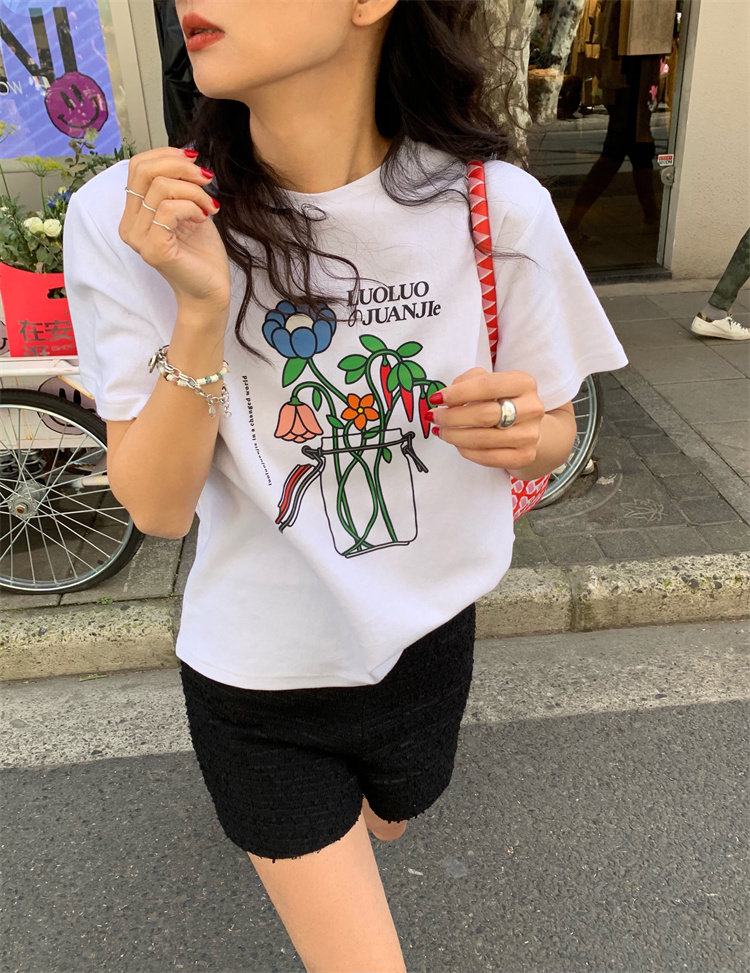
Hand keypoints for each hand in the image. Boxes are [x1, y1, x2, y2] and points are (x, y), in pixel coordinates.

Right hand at [119, 147, 230, 313]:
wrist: (211, 291)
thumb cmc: (202, 253)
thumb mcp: (188, 209)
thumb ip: (178, 186)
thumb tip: (184, 153)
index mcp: (134, 214)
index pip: (138, 166)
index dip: (166, 154)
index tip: (194, 160)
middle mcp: (130, 226)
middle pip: (144, 170)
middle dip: (181, 167)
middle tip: (207, 179)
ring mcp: (139, 238)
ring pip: (161, 188)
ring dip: (194, 191)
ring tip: (210, 207)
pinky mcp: (154, 249)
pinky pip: (169, 210)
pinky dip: (193, 208)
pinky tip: (204, 219)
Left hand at [428, 367, 544, 469]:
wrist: (526, 427)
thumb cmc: (500, 400)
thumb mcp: (488, 382)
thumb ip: (467, 382)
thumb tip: (446, 399)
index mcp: (523, 383)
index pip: (487, 385)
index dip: (458, 392)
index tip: (436, 398)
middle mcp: (531, 408)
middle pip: (484, 414)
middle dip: (452, 417)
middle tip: (434, 417)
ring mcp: (530, 434)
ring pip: (482, 438)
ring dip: (454, 435)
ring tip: (441, 431)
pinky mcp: (524, 456)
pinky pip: (487, 457)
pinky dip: (466, 451)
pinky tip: (457, 443)